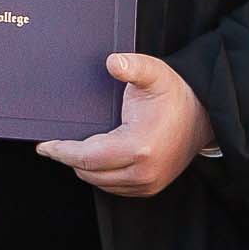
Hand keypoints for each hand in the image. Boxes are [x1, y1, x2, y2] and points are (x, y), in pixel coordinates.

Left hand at [37, 52, 210, 196]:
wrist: (204, 115)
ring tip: (77, 148)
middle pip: (88, 172)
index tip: (44, 146)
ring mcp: (148, 183)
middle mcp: (143, 171)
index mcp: (139, 147)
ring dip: (85, 167)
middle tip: (57, 143)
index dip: (61, 151)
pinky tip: (97, 157)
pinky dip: (101, 174)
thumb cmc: (176, 95)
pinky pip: (114, 186)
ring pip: (99, 182)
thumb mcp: (154, 73)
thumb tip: (113, 62)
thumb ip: (132, 66)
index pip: (85, 157)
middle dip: (70, 157)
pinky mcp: (150, 187)